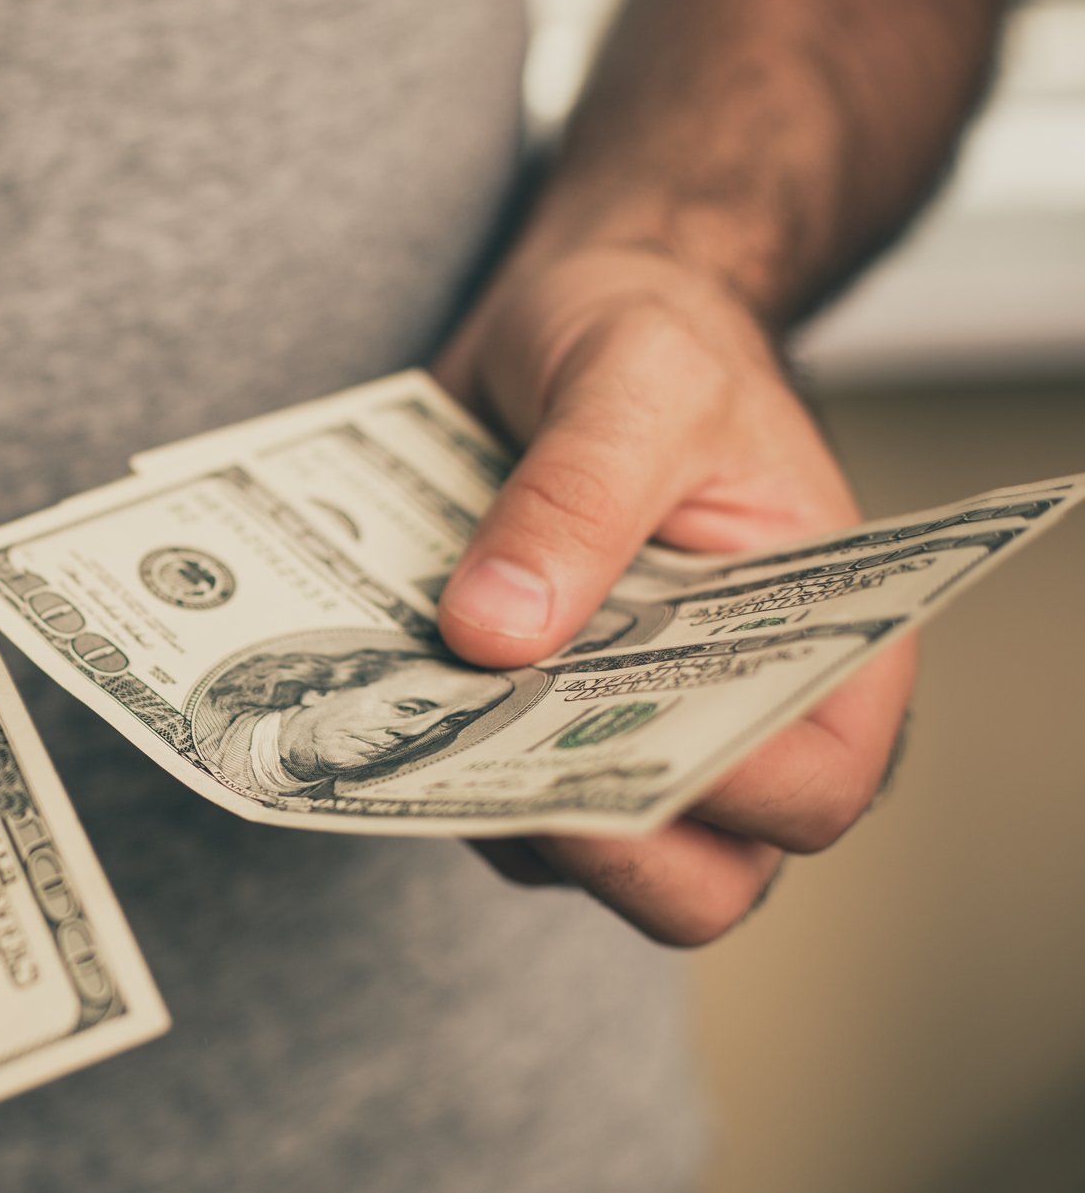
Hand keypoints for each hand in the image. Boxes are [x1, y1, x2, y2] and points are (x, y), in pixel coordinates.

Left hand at [432, 246, 914, 945]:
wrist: (567, 315)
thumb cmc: (652, 337)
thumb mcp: (633, 379)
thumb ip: (578, 500)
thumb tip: (495, 633)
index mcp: (826, 648)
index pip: (807, 790)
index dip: (721, 793)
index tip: (605, 730)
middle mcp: (728, 719)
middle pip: (685, 877)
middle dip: (580, 831)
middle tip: (475, 739)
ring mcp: (610, 736)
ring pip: (553, 847)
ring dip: (471, 788)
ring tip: (396, 694)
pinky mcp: (511, 727)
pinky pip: (463, 788)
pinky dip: (414, 748)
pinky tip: (365, 671)